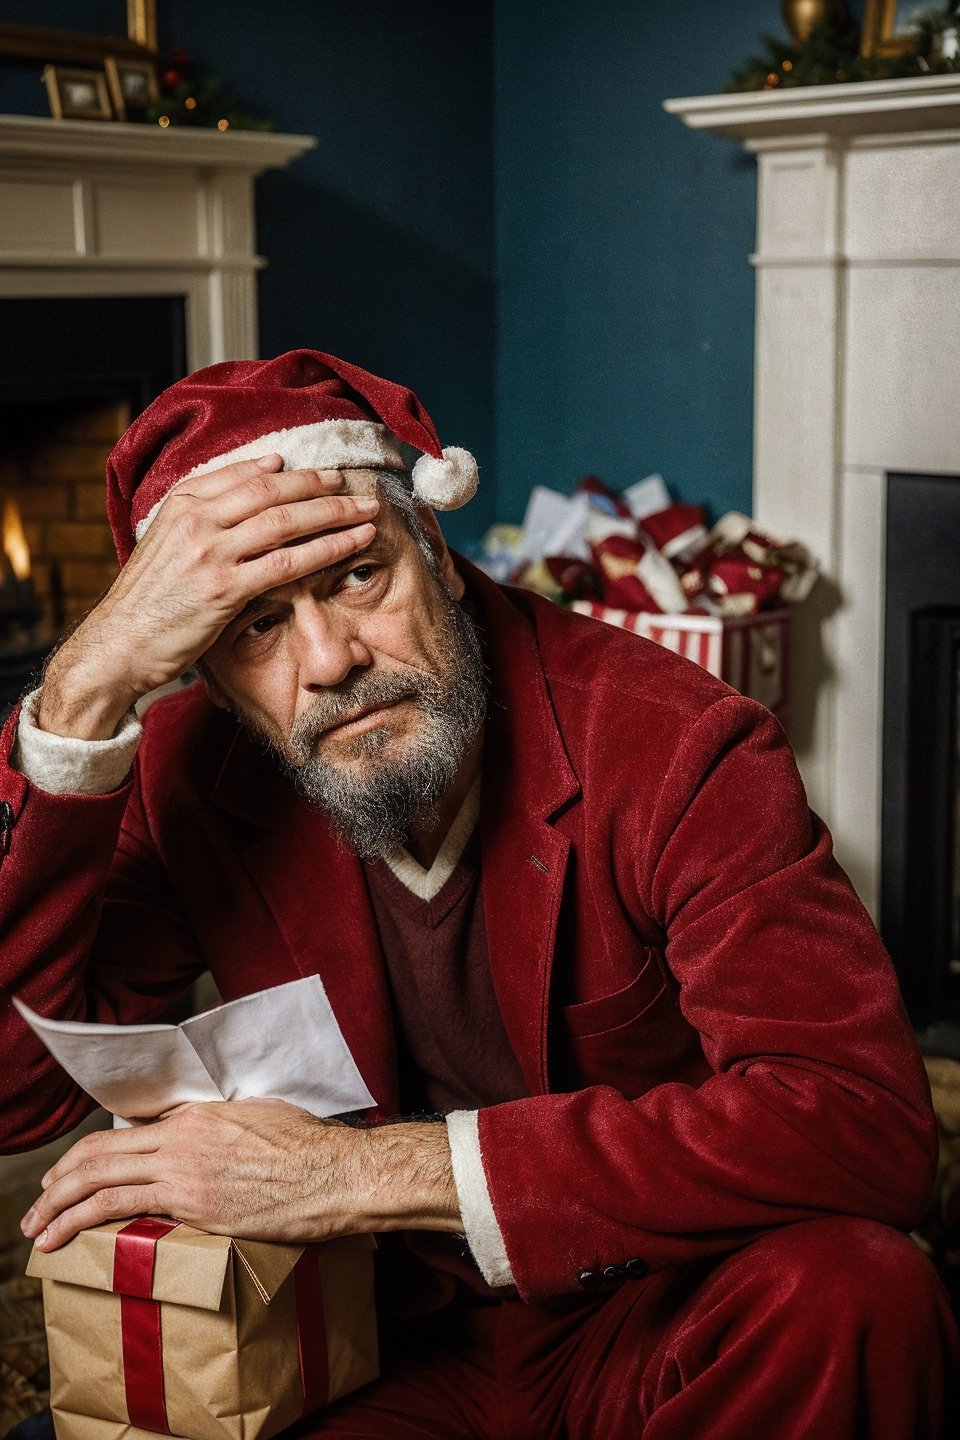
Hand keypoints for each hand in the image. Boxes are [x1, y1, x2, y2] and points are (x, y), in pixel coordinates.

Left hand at [20, 1099, 461, 1249]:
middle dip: (58, 1180)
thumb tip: (202, 1133)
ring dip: (57, 1205)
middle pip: (98, 1153)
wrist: (336, 1172)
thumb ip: (220, 1124)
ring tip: (36, 1228)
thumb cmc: (310, 1147)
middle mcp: (182, 1139)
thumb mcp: (259, 1117)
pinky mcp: (194, 1207)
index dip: (90, 1152)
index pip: (125, 1130)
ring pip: (99, 1180)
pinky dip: (81, 1221)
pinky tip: (63, 1238)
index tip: (74, 1171)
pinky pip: (122, 1210)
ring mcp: (185, 1172)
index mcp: (197, 1115)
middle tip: (37, 1202)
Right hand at [37, 458, 378, 740]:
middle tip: (354, 487)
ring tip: (366, 512)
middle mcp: (196, 520)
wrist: (119, 643)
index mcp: (181, 503)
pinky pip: (286, 563)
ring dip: (333, 514)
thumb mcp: (168, 539)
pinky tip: (352, 545)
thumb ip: (209, 508)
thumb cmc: (149, 598)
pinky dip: (326, 550)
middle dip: (320, 487)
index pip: (246, 474)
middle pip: (271, 492)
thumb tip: (266, 468)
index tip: (323, 474)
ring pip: (285, 522)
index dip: (292, 473)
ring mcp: (210, 554)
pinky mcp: (224, 589)